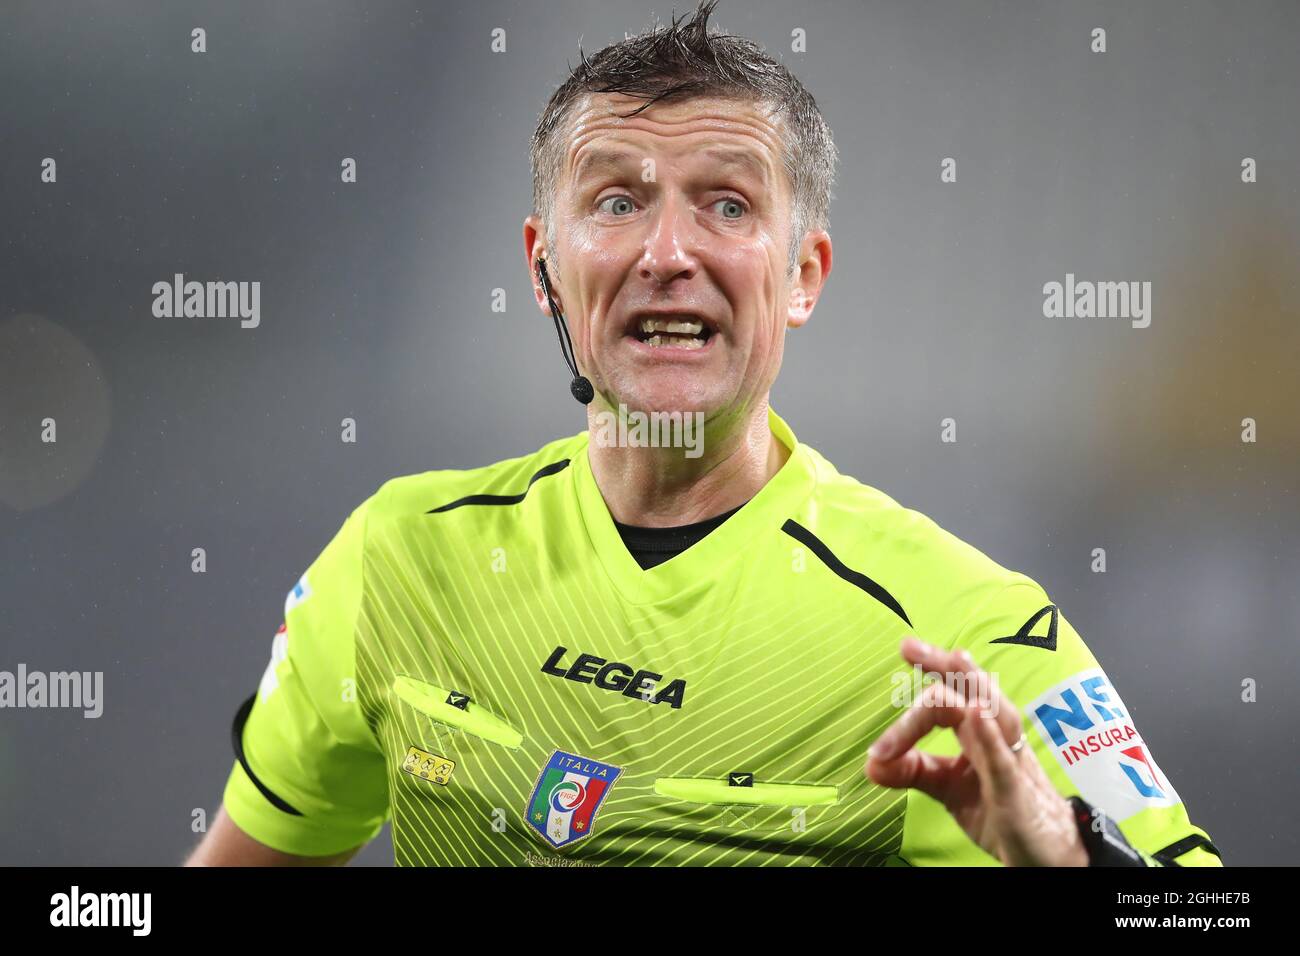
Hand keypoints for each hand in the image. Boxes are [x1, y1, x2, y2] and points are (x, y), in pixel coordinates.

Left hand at [864, 636, 1086, 865]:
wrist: (1046, 853)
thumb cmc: (999, 811)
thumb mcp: (948, 787)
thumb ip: (914, 770)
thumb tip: (871, 763)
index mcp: (979, 732)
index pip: (956, 690)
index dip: (934, 668)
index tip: (906, 648)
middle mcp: (998, 739)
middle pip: (977, 691)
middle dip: (947, 666)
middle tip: (911, 647)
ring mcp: (1011, 764)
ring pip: (998, 716)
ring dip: (976, 688)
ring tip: (955, 660)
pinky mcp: (1017, 796)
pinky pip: (1004, 763)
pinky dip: (989, 738)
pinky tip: (975, 714)